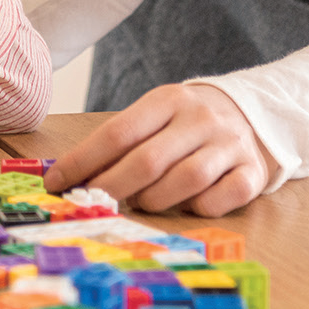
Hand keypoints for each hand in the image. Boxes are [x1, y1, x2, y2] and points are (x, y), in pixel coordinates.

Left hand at [43, 83, 275, 216]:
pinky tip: (186, 206)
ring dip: (154, 200)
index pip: (118, 132)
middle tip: (94, 203)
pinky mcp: (252, 172)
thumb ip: (121, 142)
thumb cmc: (185, 124)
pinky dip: (197, 209)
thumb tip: (70, 176)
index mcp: (168, 99)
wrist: (251, 115)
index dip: (83, 161)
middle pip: (149, 160)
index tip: (57, 183)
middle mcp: (201, 119)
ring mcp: (230, 145)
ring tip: (141, 202)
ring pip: (185, 180)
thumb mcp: (155, 117)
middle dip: (112, 187)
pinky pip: (219, 199)